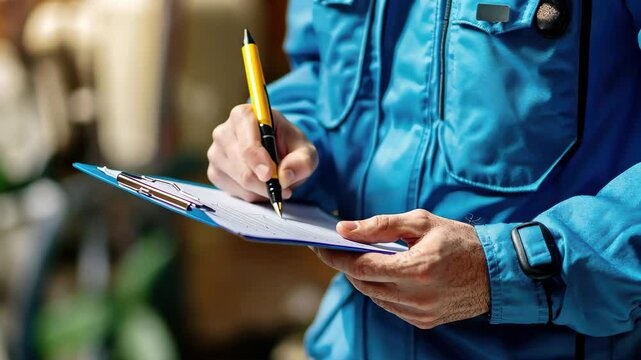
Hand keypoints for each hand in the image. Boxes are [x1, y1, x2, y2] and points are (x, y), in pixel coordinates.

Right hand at [207, 104, 317, 201]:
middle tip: (283, 188)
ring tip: (274, 183)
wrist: (278, 154)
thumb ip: (301, 162)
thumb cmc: (290, 147)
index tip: (270, 174)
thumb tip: (284, 177)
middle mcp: (224, 131)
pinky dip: (251, 194)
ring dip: (261, 189)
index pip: (247, 143)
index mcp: (244, 115)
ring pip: (239, 181)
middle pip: (242, 167)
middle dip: (264, 182)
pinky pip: (233, 191)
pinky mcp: (214, 171)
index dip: (258, 160)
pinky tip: (260, 186)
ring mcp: (215, 152)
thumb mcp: (305, 152)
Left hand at [312, 209, 489, 328]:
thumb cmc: (459, 240)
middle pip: (363, 283)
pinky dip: (379, 289)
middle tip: (335, 248)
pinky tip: (380, 273)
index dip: (336, 256)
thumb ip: (380, 226)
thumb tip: (343, 229)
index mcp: (417, 269)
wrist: (497, 272)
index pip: (362, 266)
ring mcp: (420, 313)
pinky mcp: (423, 322)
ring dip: (361, 277)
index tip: (319, 245)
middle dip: (345, 265)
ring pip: (373, 296)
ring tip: (356, 258)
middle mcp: (417, 297)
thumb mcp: (421, 222)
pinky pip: (388, 305)